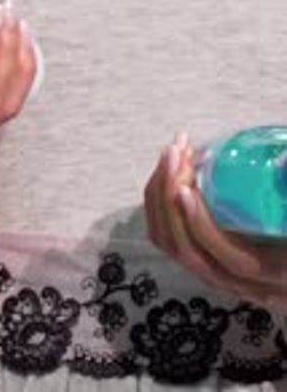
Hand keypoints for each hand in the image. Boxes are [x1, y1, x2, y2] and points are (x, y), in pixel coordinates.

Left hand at [144, 133, 286, 313]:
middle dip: (173, 203)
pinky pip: (173, 239)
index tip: (188, 187)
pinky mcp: (211, 259)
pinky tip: (173, 168)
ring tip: (174, 152)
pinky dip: (163, 204)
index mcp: (281, 274)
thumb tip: (282, 163)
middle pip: (193, 256)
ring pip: (176, 248)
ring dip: (163, 199)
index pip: (234, 261)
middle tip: (176, 153)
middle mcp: (250, 286)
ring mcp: (227, 276)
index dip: (205, 228)